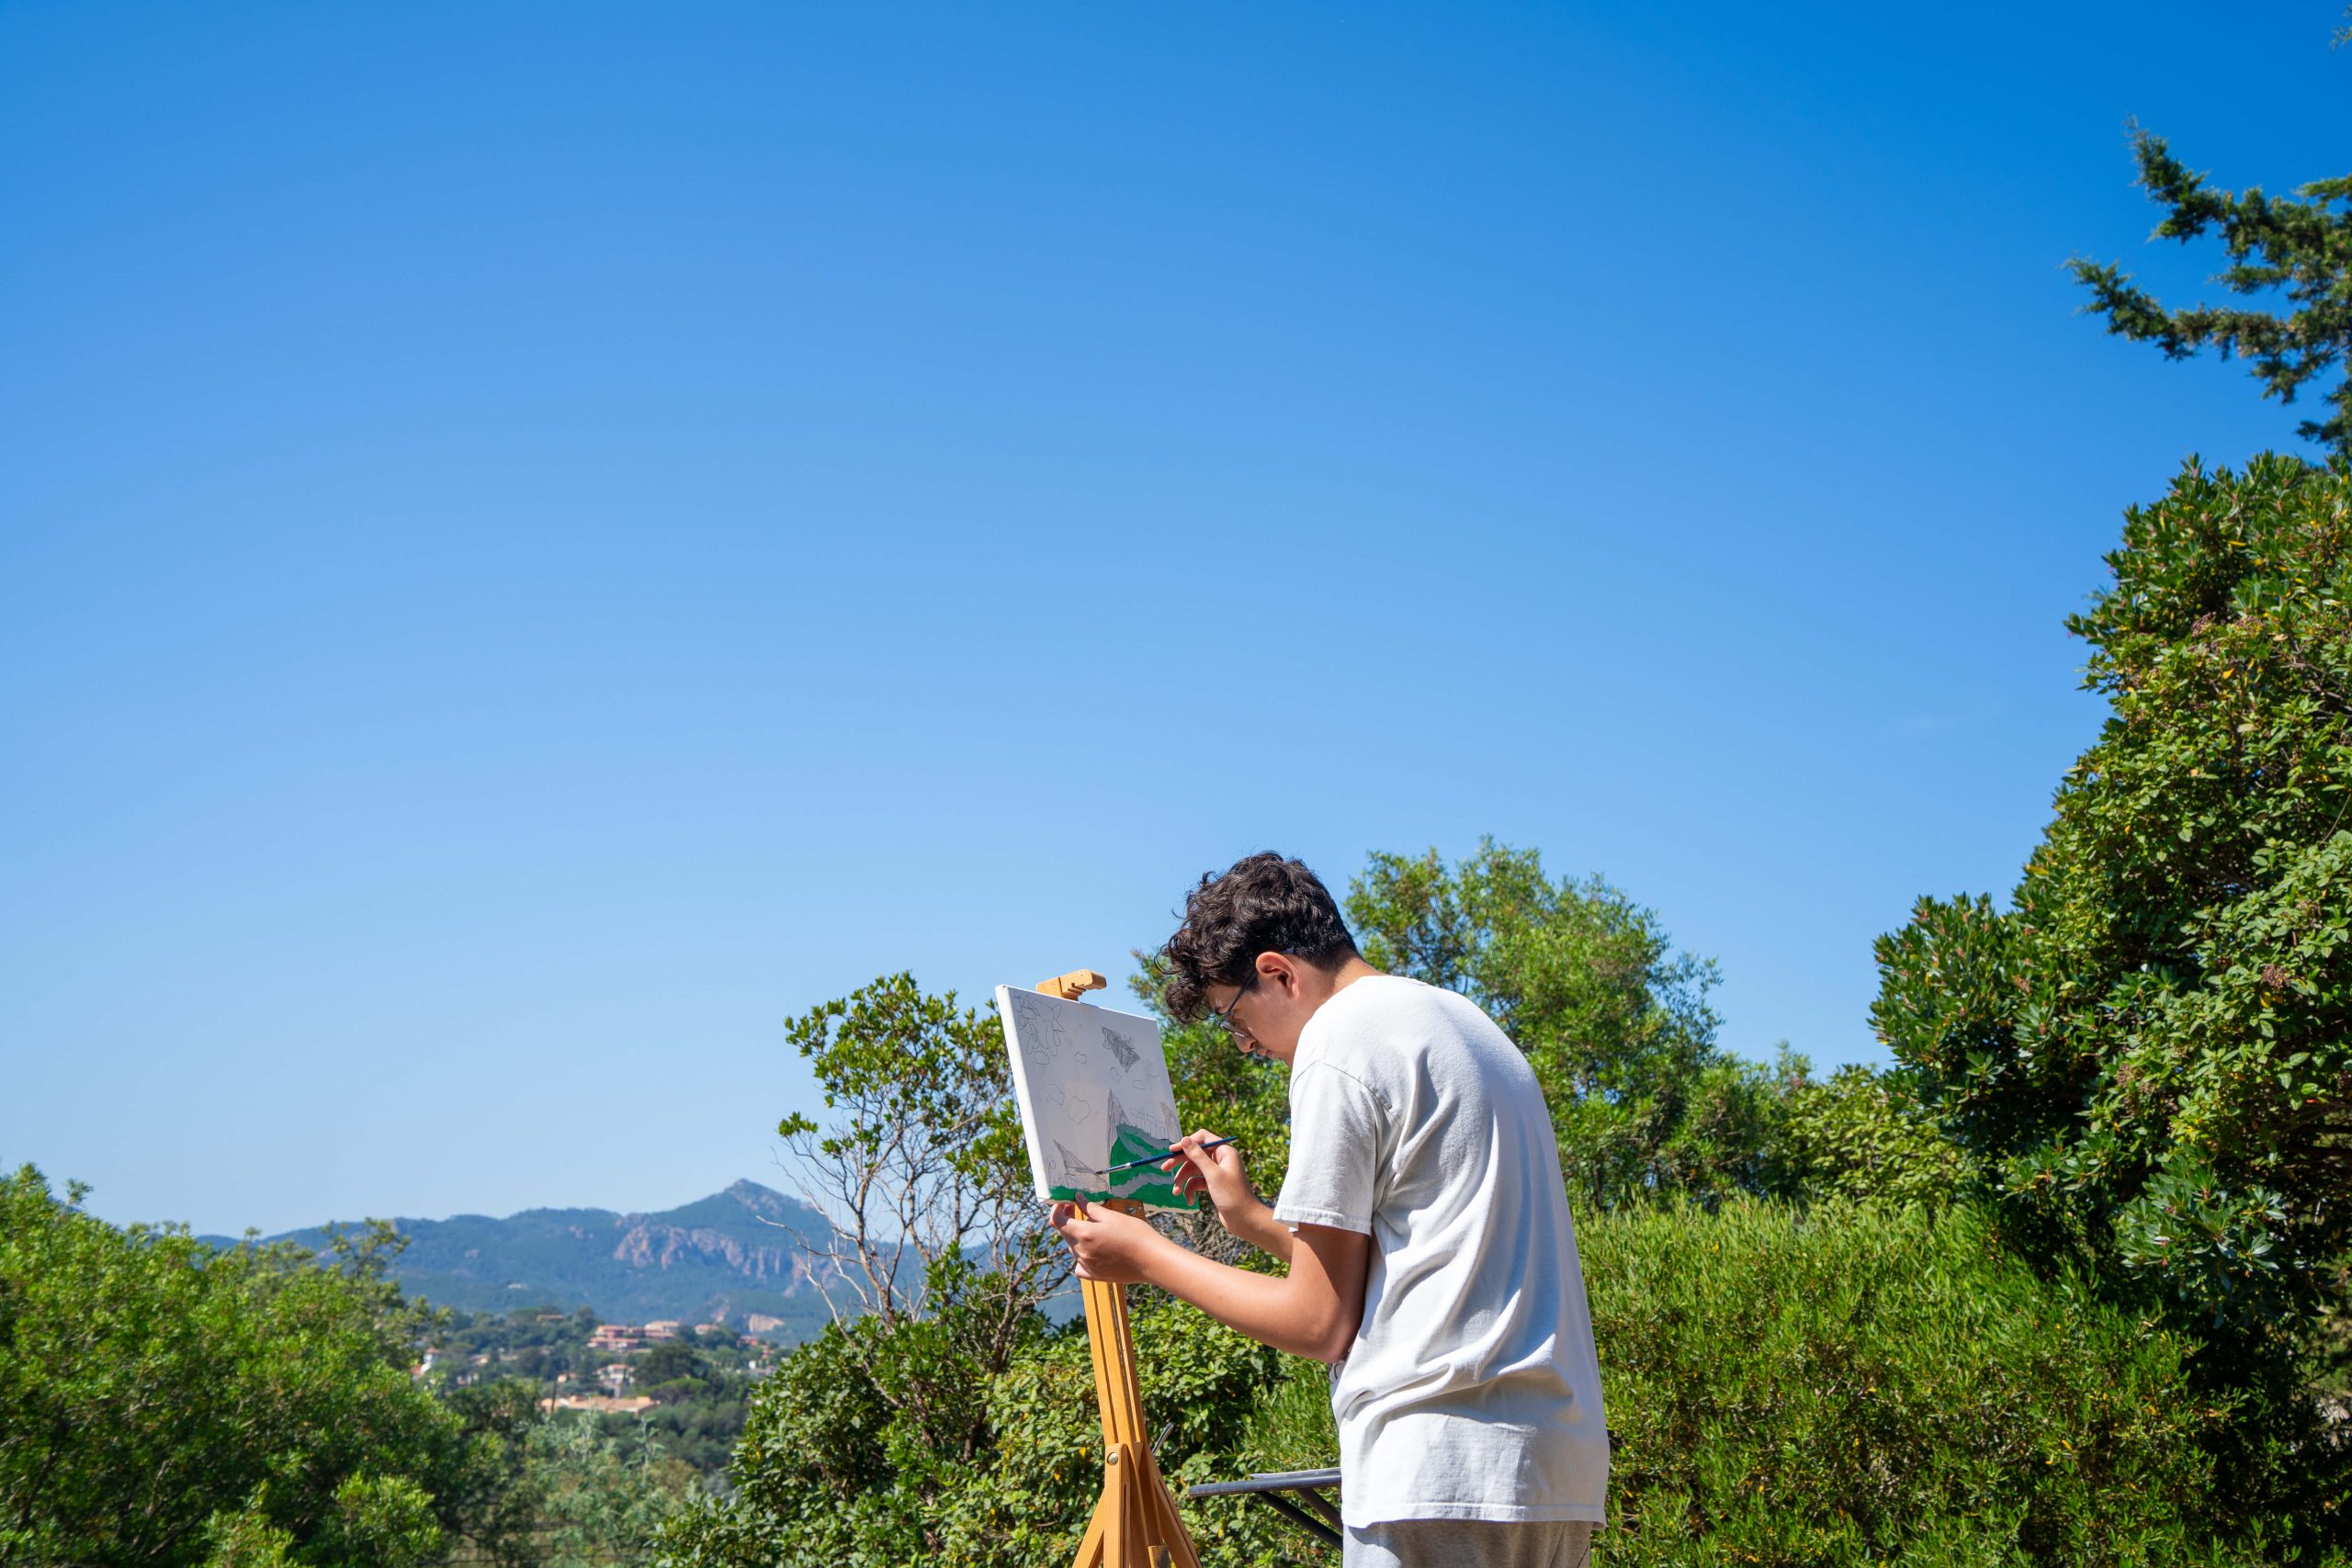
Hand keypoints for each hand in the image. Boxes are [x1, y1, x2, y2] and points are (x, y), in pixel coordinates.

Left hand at [1049, 1199, 1167, 1282]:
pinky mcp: (1095, 1276)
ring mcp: (1087, 1265)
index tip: (1066, 1202)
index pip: (1057, 1221)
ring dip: (1078, 1237)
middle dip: (1069, 1220)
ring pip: (1073, 1249)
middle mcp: (1081, 1251)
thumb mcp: (1112, 1216)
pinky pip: (1079, 1266)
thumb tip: (1078, 1198)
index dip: (1058, 1209)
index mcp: (1083, 1234)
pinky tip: (1093, 1251)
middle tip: (1083, 1211)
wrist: (1151, 1260)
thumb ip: (1091, 1208)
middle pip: (1065, 1234)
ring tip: (1097, 1230)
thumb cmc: (1134, 1234)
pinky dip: (1082, 1257)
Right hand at [1161, 1129, 1252, 1214]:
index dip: (1187, 1143)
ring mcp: (1216, 1172)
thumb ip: (1198, 1156)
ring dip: (1183, 1180)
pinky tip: (1189, 1201)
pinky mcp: (1213, 1185)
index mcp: (1224, 1152)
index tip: (1172, 1151)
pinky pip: (1197, 1182)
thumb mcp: (1212, 1175)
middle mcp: (1220, 1159)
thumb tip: (1185, 1139)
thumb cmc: (1232, 1196)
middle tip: (1164, 1168)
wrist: (1244, 1220)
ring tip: (1176, 1192)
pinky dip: (1191, 1190)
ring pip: (1193, 1170)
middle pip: (1195, 1155)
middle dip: (1180, 1163)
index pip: (1202, 1138)